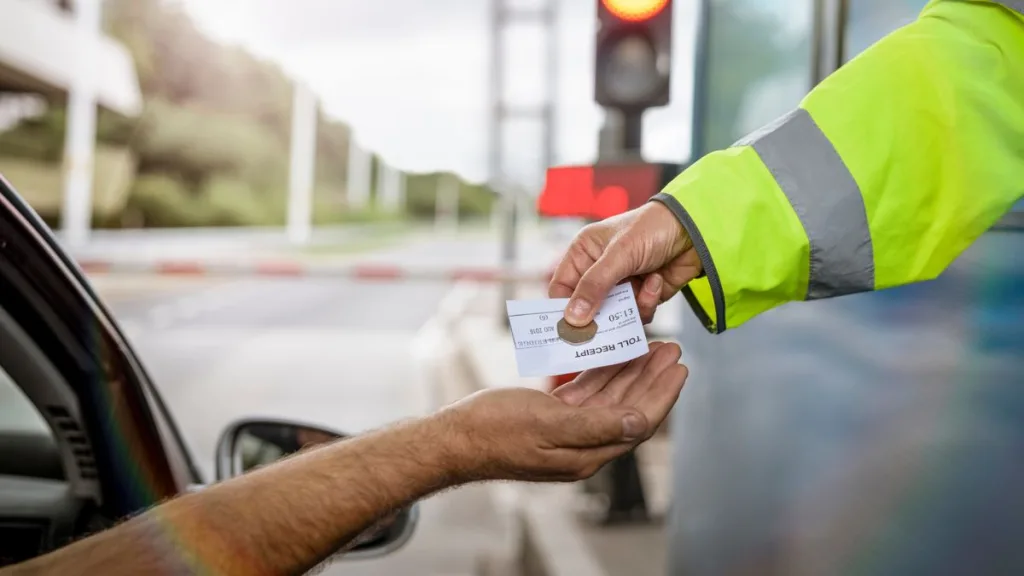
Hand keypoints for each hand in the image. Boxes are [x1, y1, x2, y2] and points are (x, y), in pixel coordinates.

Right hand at [437, 342, 686, 482]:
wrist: (455, 439)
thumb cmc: (494, 430)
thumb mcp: (546, 424)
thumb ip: (595, 426)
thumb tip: (639, 423)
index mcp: (586, 453)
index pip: (638, 422)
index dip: (661, 394)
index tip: (679, 368)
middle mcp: (583, 446)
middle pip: (630, 409)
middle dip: (652, 379)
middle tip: (671, 349)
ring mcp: (568, 433)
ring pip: (611, 400)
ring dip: (631, 373)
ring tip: (651, 347)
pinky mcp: (553, 420)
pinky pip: (587, 395)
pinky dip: (602, 375)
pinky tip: (612, 356)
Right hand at [550, 202, 701, 326]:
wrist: (695, 230)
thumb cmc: (652, 229)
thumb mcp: (619, 255)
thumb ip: (594, 286)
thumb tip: (572, 319)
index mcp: (584, 254)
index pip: (562, 289)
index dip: (563, 310)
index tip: (569, 331)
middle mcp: (599, 270)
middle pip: (587, 308)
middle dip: (599, 317)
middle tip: (606, 329)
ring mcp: (621, 284)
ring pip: (614, 315)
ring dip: (630, 308)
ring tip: (642, 288)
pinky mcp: (642, 295)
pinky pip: (637, 314)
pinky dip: (647, 302)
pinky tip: (656, 281)